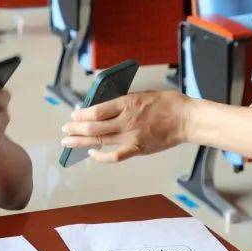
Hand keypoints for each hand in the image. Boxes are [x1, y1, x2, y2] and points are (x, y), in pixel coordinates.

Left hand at [60, 90, 191, 162]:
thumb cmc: (168, 103)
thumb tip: (104, 107)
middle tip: (64, 130)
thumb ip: (124, 101)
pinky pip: (116, 156)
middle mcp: (126, 120)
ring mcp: (131, 136)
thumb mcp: (143, 94)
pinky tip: (92, 154)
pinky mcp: (138, 149)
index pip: (96, 110)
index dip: (81, 114)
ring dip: (81, 142)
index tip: (73, 115)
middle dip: (75, 129)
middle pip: (94, 126)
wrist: (186, 119)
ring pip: (100, 140)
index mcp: (127, 103)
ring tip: (68, 143)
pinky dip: (102, 157)